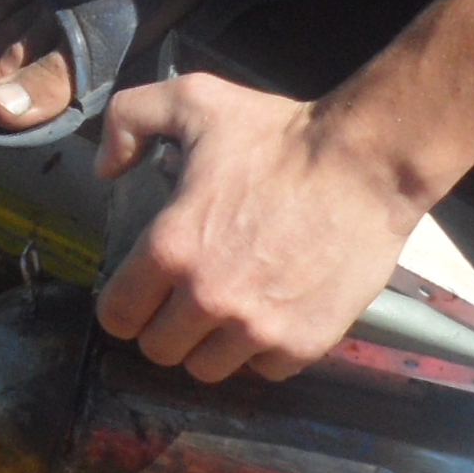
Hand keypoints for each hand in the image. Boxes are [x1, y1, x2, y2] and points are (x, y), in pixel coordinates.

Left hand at [91, 73, 432, 380]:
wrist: (367, 165)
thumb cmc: (282, 136)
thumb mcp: (194, 100)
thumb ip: (129, 119)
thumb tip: (105, 168)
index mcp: (171, 247)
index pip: (117, 315)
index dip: (124, 305)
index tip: (142, 292)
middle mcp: (207, 297)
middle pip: (157, 350)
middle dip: (165, 326)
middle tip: (186, 299)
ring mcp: (256, 328)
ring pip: (205, 370)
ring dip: (209, 345)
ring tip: (226, 310)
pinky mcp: (301, 345)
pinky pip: (260, 371)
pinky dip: (261, 352)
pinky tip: (269, 315)